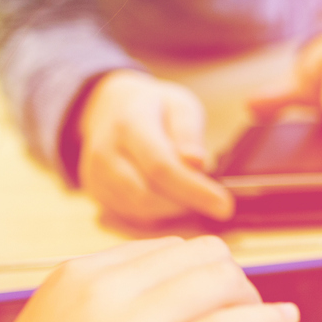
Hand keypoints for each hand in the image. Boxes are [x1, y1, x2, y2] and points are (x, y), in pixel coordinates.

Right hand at [0, 237, 298, 321]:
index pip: (168, 249)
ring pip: (218, 284)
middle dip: (233, 283)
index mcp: (78, 277)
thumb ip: (117, 311)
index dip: (204, 273)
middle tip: (242, 316)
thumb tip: (185, 305)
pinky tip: (284, 320)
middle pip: (201, 257)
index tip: (217, 300)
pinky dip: (265, 319)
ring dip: (249, 302)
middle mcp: (101, 293)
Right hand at [79, 70, 232, 223]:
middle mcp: (105, 152)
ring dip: (173, 211)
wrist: (111, 108)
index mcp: (129, 124)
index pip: (161, 166)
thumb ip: (188, 132)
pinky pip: (130, 215)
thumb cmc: (154, 107)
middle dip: (186, 204)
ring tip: (192, 194)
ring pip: (139, 211)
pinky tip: (172, 198)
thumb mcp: (180, 105)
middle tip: (213, 198)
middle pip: (147, 196)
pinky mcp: (96, 193)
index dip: (195, 190)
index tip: (225, 205)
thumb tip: (197, 162)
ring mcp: (95, 175)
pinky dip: (157, 214)